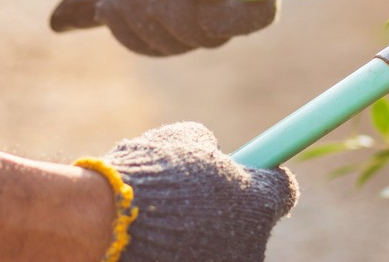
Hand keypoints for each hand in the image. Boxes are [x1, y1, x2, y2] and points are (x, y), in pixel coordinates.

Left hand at [89, 0, 277, 54]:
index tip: (203, 0)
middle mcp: (226, 11)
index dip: (232, 17)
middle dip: (172, 9)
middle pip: (209, 37)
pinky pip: (145, 46)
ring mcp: (194, 30)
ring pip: (172, 44)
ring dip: (141, 13)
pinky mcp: (162, 38)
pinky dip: (123, 24)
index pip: (259, 16)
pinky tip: (112, 2)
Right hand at [98, 122, 296, 261]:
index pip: (283, 190)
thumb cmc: (147, 176)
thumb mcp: (183, 139)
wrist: (105, 223)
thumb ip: (208, 146)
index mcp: (259, 202)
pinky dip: (184, 251)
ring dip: (205, 234)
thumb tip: (211, 150)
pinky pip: (200, 258)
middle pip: (252, 225)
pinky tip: (157, 240)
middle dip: (229, 211)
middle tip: (194, 198)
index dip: (264, 178)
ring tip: (166, 220)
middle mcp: (253, 244)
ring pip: (223, 246)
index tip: (250, 173)